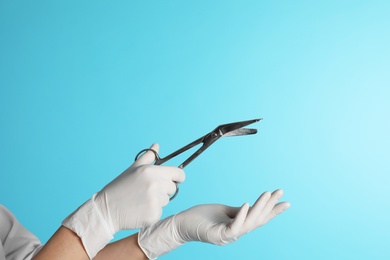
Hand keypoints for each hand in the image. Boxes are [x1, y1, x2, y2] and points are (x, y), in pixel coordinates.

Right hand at [62, 144, 184, 258]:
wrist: (106, 209)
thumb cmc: (120, 188)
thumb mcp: (133, 169)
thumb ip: (148, 157)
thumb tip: (157, 145)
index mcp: (151, 171)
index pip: (178, 173)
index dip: (179, 176)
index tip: (177, 179)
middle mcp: (155, 185)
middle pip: (173, 187)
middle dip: (164, 189)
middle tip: (147, 191)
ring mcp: (155, 200)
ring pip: (166, 200)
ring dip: (157, 201)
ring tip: (141, 200)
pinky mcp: (154, 214)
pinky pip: (160, 211)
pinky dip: (152, 212)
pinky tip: (140, 210)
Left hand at [138, 189, 289, 258]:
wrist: (181, 224)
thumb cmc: (201, 217)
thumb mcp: (224, 211)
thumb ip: (237, 211)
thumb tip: (251, 205)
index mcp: (238, 226)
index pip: (259, 218)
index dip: (273, 210)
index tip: (285, 200)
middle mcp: (236, 233)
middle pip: (258, 220)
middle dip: (271, 207)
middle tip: (281, 193)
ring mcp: (228, 236)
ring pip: (249, 223)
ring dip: (260, 208)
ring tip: (267, 194)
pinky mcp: (218, 235)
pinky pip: (234, 227)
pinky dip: (241, 216)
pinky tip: (247, 204)